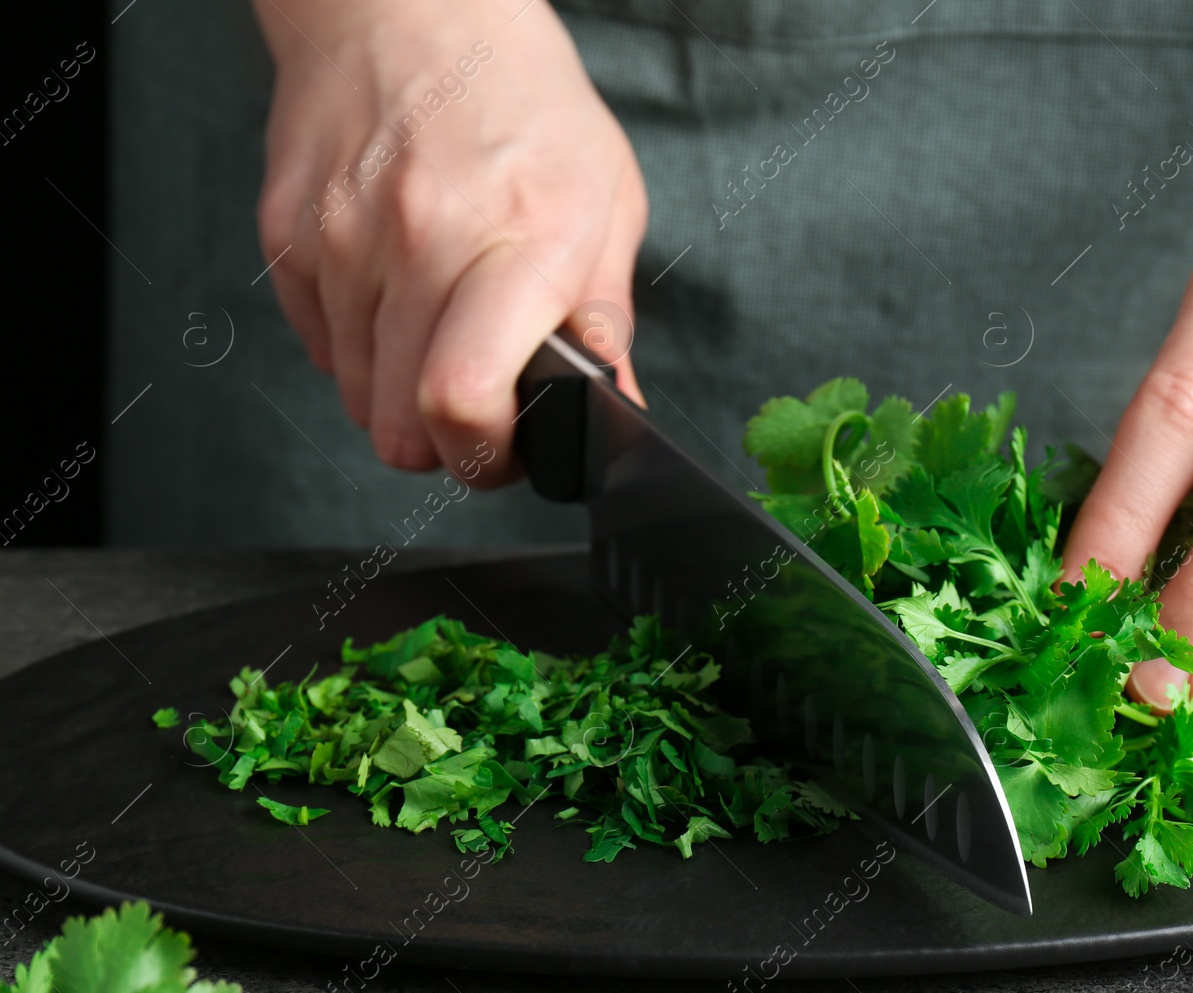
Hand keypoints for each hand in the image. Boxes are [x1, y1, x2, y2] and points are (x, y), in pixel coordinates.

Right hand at [253, 0, 645, 484]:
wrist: (408, 6)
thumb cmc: (520, 97)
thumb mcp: (605, 197)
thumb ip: (606, 317)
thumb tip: (613, 405)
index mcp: (520, 237)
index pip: (462, 396)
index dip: (483, 456)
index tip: (507, 451)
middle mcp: (421, 240)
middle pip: (400, 424)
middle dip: (446, 445)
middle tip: (479, 413)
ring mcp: (343, 239)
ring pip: (357, 397)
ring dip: (399, 395)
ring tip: (441, 334)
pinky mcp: (288, 236)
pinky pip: (319, 348)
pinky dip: (358, 348)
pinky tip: (396, 297)